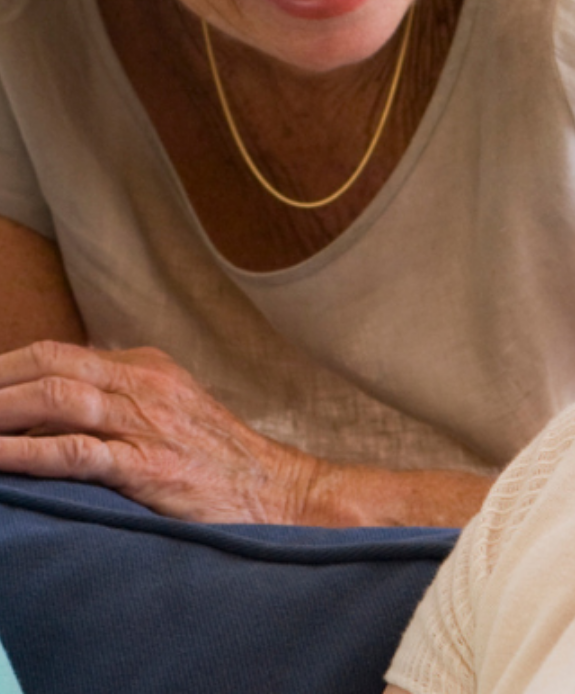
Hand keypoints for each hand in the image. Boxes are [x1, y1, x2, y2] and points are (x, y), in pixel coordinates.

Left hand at [0, 341, 492, 525]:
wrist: (277, 490)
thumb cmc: (219, 459)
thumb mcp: (172, 409)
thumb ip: (123, 397)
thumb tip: (61, 401)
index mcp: (148, 367)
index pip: (59, 353)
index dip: (8, 366)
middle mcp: (145, 384)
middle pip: (50, 363)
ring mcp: (148, 423)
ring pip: (56, 398)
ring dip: (0, 408)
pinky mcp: (150, 466)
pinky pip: (76, 451)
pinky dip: (26, 452)